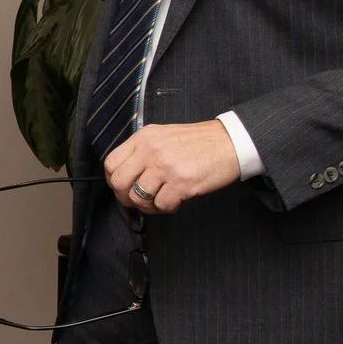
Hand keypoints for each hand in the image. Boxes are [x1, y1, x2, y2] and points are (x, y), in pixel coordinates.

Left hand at [104, 120, 241, 213]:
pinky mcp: (181, 182)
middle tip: (138, 199)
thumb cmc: (200, 142)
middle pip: (119, 183)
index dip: (114, 180)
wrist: (231, 142)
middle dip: (126, 197)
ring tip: (161, 199)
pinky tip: (176, 199)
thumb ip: (143, 151)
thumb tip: (127, 175)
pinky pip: (162, 205)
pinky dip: (167, 208)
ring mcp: (166, 166)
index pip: (111, 163)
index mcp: (144, 137)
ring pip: (138, 198)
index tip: (124, 186)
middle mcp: (151, 150)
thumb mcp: (164, 136)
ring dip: (149, 205)